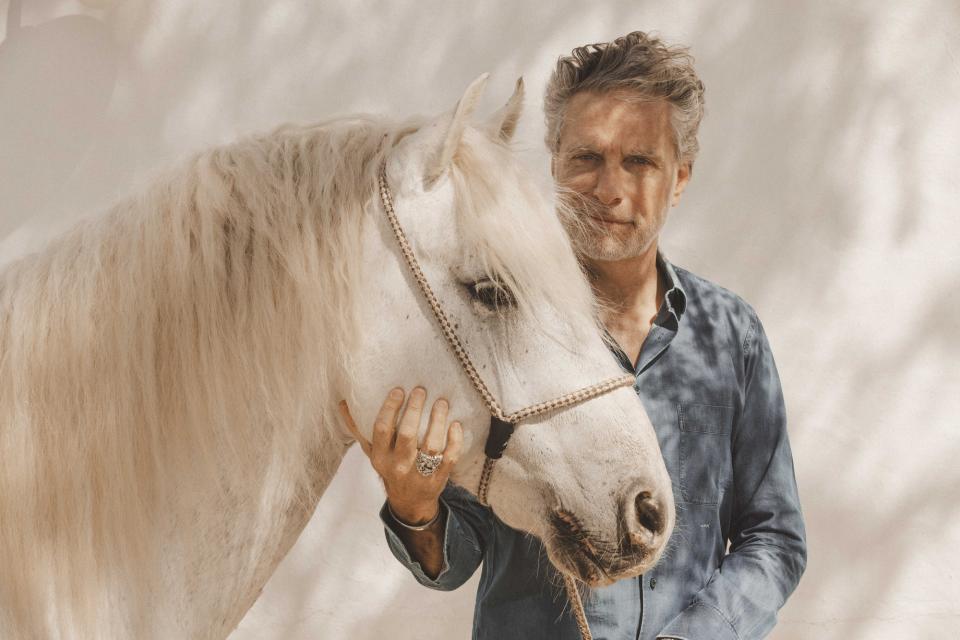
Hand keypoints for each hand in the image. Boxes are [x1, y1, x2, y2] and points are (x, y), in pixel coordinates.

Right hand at [339, 386, 462, 524]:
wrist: (409, 502)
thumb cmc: (389, 468)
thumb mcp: (371, 452)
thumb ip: (358, 428)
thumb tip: (343, 403)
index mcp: (380, 457)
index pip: (382, 429)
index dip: (390, 408)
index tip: (399, 390)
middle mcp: (398, 466)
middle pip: (407, 434)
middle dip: (414, 409)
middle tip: (421, 390)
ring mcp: (420, 473)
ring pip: (431, 445)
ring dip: (437, 421)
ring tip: (441, 403)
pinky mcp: (439, 478)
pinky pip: (449, 457)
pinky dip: (454, 440)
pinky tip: (455, 424)